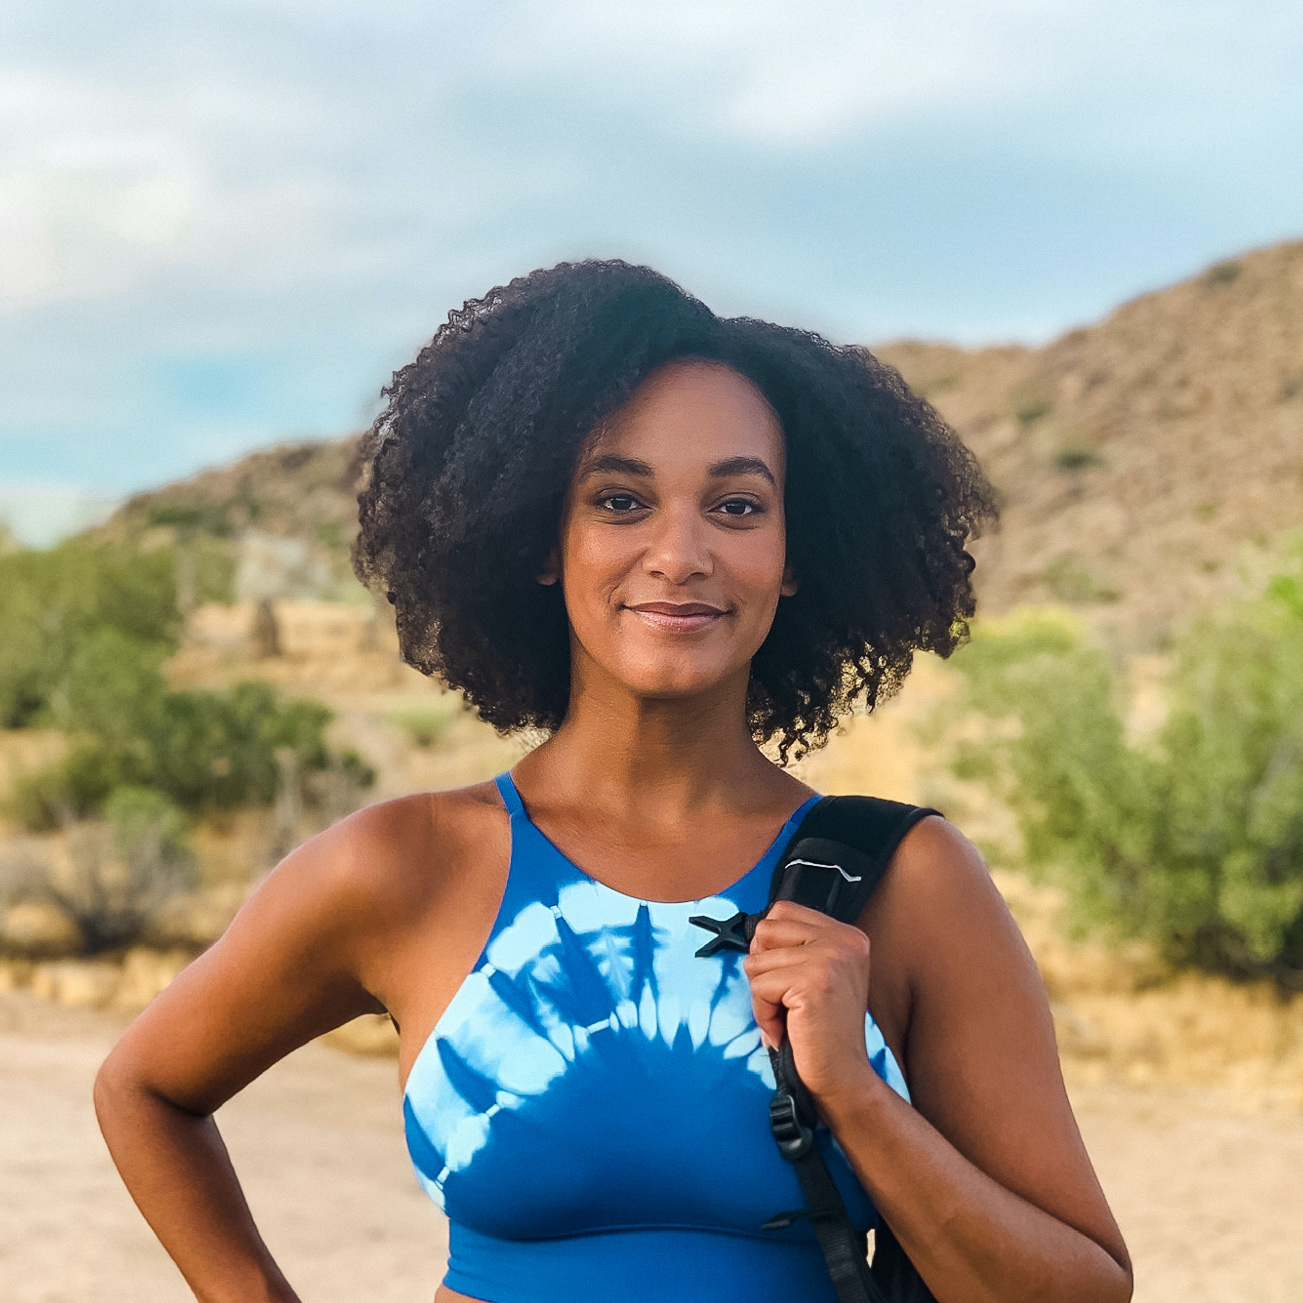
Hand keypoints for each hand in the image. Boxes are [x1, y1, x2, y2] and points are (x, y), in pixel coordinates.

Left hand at [742, 900, 874, 1105]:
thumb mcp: (819, 974)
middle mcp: (843, 940)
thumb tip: (753, 932)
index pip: (782, 911)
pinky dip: (763, 1014)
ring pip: (756, 961)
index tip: (787, 979)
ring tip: (788, 1017)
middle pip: (765, 931)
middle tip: (785, 1000)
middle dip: (763, 969)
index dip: (770, 947)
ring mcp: (830, 959)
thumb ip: (797, 946)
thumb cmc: (823, 1031)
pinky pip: (759, 987)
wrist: (844, 1077)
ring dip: (762, 997)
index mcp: (847, 935)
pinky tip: (786, 1029)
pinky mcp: (813, 983)